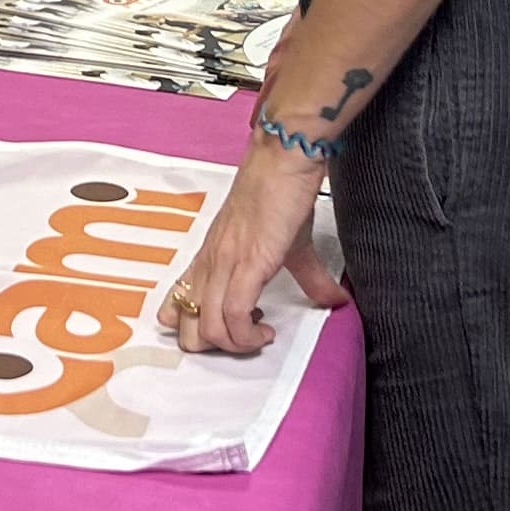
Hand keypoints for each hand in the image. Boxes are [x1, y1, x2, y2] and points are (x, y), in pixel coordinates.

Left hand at [159, 138, 347, 358]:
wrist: (283, 161)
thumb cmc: (280, 194)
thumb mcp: (289, 245)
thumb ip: (308, 276)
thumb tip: (334, 298)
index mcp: (210, 258)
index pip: (175, 303)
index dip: (191, 329)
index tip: (224, 332)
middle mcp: (210, 264)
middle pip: (187, 328)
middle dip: (214, 349)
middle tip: (243, 339)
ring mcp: (225, 265)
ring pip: (208, 328)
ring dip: (235, 346)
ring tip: (259, 336)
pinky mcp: (248, 264)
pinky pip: (234, 315)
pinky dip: (247, 335)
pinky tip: (265, 331)